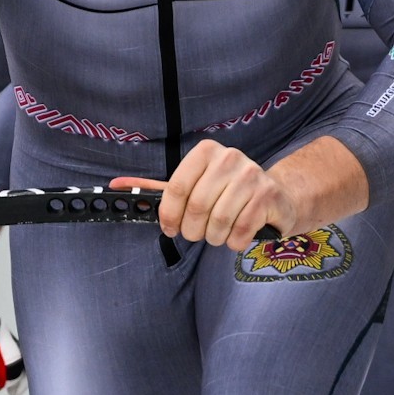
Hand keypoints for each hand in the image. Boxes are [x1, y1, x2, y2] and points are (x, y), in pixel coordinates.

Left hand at [131, 134, 367, 250]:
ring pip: (217, 222)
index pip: (176, 188)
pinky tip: (238, 234)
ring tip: (219, 232)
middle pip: (197, 208)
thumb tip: (115, 185)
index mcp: (206, 152)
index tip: (170, 228)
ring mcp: (252, 176)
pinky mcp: (269, 197)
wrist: (278, 197)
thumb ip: (157, 188)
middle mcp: (230, 159)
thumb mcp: (193, 185)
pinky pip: (239, 232)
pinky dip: (234, 242)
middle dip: (193, 230)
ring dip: (214, 237)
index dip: (169, 215)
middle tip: (198, 234)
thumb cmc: (227, 193)